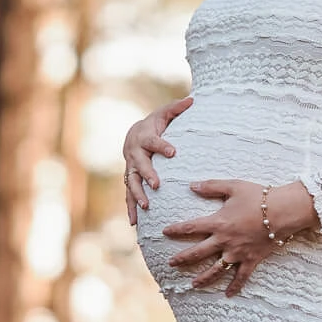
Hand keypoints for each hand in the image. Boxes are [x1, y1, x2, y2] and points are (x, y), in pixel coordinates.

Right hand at [122, 95, 192, 226]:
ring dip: (137, 195)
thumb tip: (192, 99)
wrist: (134, 133)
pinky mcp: (129, 179)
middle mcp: (134, 153)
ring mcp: (130, 168)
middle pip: (139, 165)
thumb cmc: (155, 124)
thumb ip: (177, 108)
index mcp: (144, 137)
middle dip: (147, 175)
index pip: (154, 141)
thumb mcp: (165, 113)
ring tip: (145, 206)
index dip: (162, 146)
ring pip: (131, 183)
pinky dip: (131, 208)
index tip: (173, 152)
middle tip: (157, 185)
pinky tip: (134, 222)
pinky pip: (128, 195)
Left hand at [164, 177, 317, 295]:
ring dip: (203, 278)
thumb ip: (211, 186)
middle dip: (182, 259)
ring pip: (216, 270)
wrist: (282, 211)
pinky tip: (228, 295)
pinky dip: (235, 287)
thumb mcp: (233, 186)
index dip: (176, 230)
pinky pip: (241, 277)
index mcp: (218, 223)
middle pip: (198, 253)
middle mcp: (224, 241)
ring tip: (192, 285)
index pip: (191, 227)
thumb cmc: (258, 197)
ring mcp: (237, 253)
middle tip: (171, 263)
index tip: (164, 232)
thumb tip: (192, 185)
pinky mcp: (250, 260)